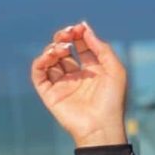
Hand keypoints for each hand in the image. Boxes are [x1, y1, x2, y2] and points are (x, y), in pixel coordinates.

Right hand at [30, 21, 127, 146]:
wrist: (101, 126)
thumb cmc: (112, 101)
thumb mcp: (115, 70)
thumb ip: (102, 48)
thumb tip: (85, 28)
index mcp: (93, 72)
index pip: (81, 47)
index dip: (79, 35)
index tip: (79, 27)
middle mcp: (76, 77)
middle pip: (64, 50)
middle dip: (64, 37)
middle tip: (68, 33)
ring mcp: (62, 85)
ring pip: (50, 59)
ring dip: (54, 48)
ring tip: (64, 48)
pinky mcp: (49, 93)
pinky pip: (39, 72)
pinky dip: (42, 60)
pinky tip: (52, 55)